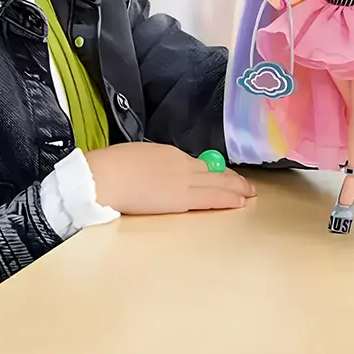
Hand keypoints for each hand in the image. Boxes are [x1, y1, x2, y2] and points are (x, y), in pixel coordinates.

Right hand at [85, 142, 255, 214]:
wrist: (104, 177)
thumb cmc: (111, 167)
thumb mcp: (138, 156)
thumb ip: (154, 164)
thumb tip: (157, 172)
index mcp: (169, 153)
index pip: (198, 163)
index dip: (213, 169)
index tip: (221, 173)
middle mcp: (181, 164)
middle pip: (213, 171)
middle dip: (232, 178)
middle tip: (247, 184)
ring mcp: (183, 181)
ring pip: (216, 183)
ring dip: (235, 188)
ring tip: (249, 193)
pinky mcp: (181, 199)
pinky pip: (210, 198)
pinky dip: (227, 198)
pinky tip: (238, 201)